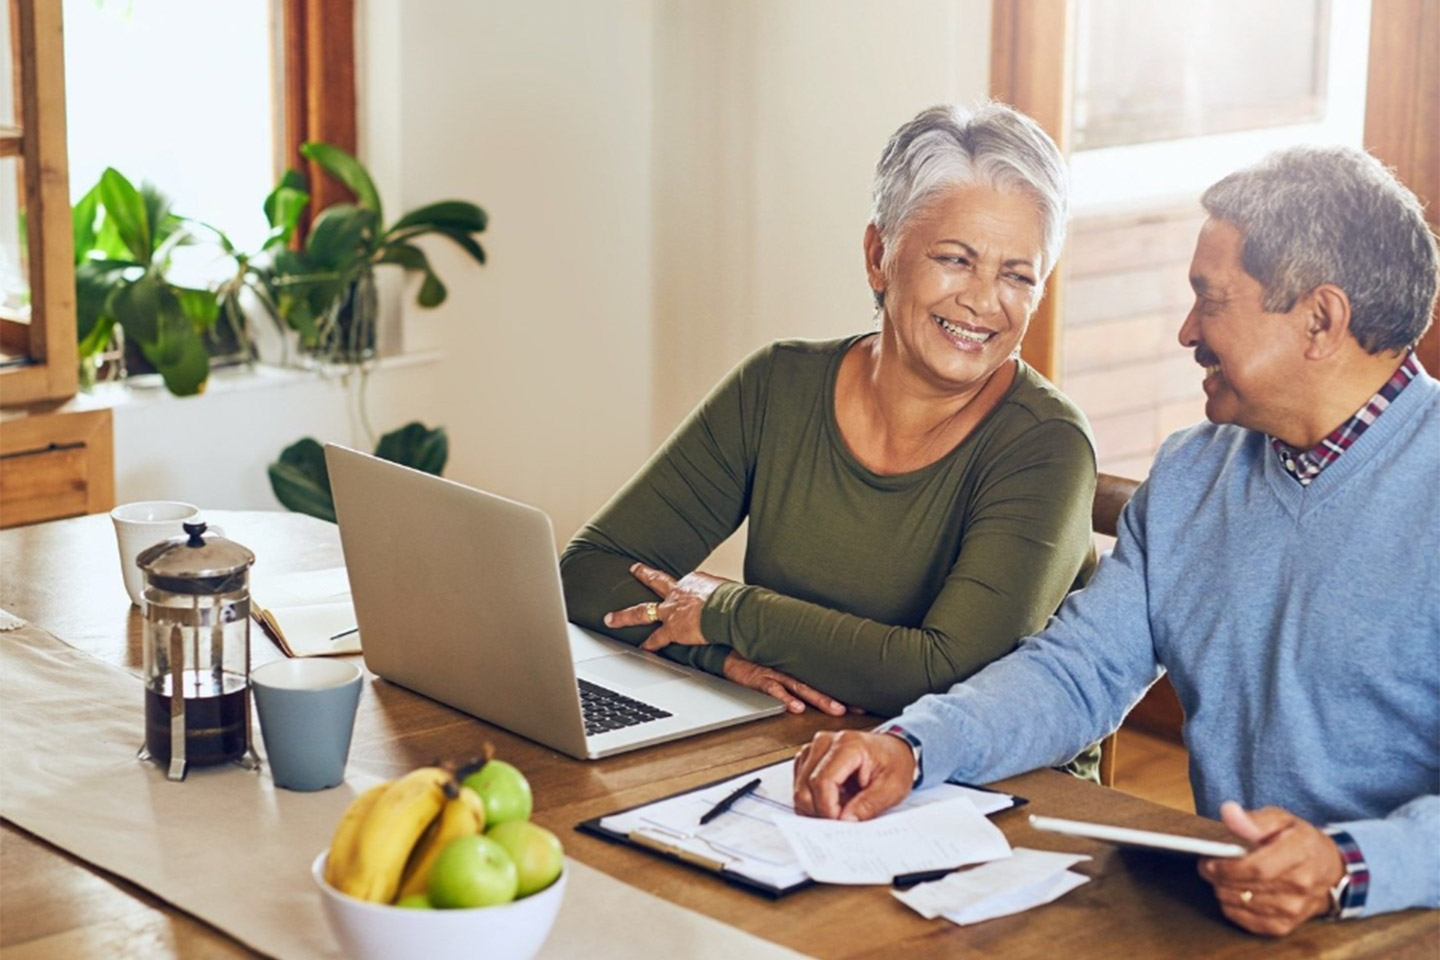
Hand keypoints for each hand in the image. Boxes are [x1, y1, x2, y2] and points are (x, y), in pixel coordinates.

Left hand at [603, 562, 727, 651]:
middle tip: (633, 569)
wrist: (729, 609)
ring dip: (625, 616)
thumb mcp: (728, 590)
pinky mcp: (672, 628)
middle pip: (657, 581)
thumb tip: (735, 602)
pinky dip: (649, 644)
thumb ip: (724, 596)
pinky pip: (657, 638)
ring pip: (643, 611)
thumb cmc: (734, 600)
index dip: (686, 589)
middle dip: (643, 574)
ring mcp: (672, 610)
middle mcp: (679, 592)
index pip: (685, 584)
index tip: (688, 593)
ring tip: (611, 618)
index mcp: (694, 581)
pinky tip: (641, 649)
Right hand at [722, 652, 848, 715]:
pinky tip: (795, 707)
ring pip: (802, 688)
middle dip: (839, 697)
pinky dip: (784, 698)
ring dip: (819, 699)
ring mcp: (776, 673)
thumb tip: (818, 686)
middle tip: (858, 708)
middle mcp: (790, 670)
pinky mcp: (760, 677)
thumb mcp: (780, 664)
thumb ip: (797, 675)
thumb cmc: (756, 659)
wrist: (729, 650)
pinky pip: (774, 689)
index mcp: (797, 669)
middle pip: (819, 685)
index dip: (844, 691)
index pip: (825, 681)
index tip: (863, 702)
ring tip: (835, 709)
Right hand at [792, 729, 914, 820]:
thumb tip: (845, 821)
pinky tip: (833, 801)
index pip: (822, 781)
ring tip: (841, 808)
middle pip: (805, 786)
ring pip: (800, 788)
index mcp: (848, 744)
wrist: (894, 750)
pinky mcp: (809, 758)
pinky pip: (800, 786)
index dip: (827, 808)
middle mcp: (825, 742)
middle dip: (820, 811)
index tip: (840, 823)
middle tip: (841, 822)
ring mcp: (814, 749)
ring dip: (816, 807)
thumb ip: (868, 805)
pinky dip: (813, 800)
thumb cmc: (894, 763)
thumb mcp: (892, 788)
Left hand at [1198, 801, 1345, 936]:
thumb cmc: (1300, 841)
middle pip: (1248, 888)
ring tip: (1220, 877)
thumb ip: (1254, 819)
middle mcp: (1301, 886)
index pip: (1258, 868)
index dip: (1228, 868)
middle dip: (1219, 878)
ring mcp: (1294, 909)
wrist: (1329, 870)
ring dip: (1223, 891)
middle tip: (1206, 867)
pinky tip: (1231, 894)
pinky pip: (1249, 922)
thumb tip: (1229, 813)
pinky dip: (1233, 908)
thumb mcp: (1281, 820)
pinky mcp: (1286, 925)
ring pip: (1244, 905)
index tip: (1209, 861)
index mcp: (1300, 854)